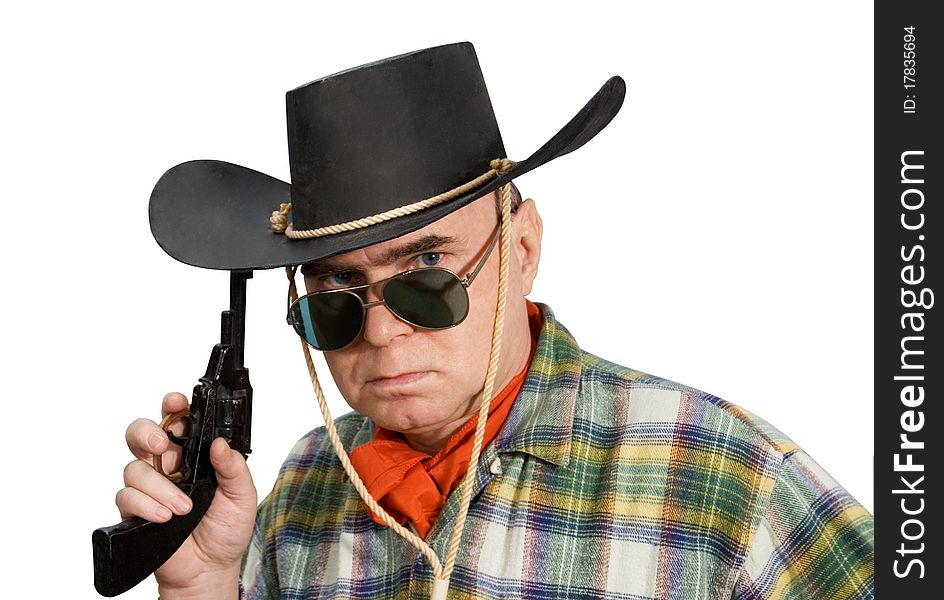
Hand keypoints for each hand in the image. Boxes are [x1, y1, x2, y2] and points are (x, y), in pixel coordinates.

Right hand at [117, 392, 257, 597]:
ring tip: (183, 507)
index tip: (176, 403)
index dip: (173, 407)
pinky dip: (146, 505)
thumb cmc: (227, 530)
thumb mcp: (243, 495)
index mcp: (194, 455)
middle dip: (148, 433)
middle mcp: (168, 466)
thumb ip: (234, 467)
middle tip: (164, 447)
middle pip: (141, 434)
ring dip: (160, 486)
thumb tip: (220, 443)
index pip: (178, 422)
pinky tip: (165, 516)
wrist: (211, 569)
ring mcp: (149, 488)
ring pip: (134, 468)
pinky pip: (126, 497)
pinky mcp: (135, 511)